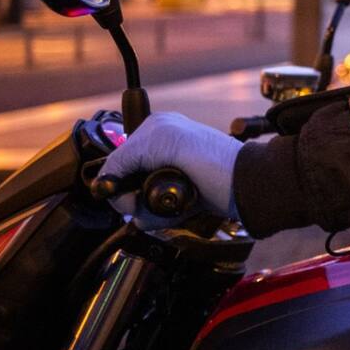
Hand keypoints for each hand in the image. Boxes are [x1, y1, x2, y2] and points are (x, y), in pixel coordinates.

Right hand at [101, 112, 242, 220]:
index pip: (116, 160)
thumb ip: (126, 156)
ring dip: (149, 210)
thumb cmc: (214, 158)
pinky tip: (177, 212)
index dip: (114, 180)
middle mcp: (160, 153)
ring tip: (169, 205)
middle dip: (132, 198)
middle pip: (124, 185)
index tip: (119, 192)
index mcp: (156, 131)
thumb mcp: (163, 142)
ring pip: (137, 204)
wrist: (244, 186)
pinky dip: (162, 218)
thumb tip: (104, 181)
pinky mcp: (179, 200)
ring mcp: (169, 178)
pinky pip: (154, 216)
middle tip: (144, 200)